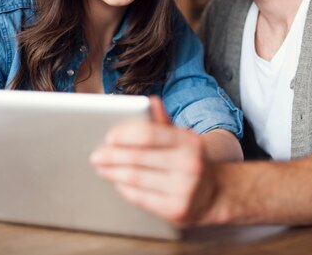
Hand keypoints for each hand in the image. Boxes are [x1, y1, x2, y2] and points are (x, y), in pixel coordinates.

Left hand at [90, 96, 216, 226]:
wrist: (216, 195)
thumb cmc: (191, 162)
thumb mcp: (183, 140)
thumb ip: (164, 123)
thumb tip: (151, 101)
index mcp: (189, 142)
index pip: (150, 134)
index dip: (126, 135)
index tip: (108, 137)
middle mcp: (189, 164)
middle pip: (138, 158)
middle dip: (112, 156)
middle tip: (96, 156)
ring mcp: (184, 189)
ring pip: (136, 178)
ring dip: (113, 172)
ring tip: (101, 168)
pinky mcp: (176, 209)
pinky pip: (141, 197)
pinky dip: (125, 188)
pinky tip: (117, 182)